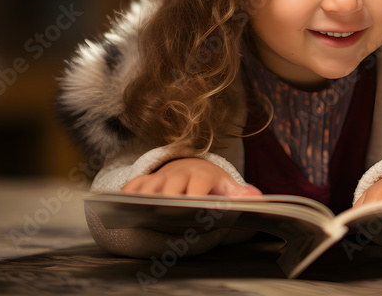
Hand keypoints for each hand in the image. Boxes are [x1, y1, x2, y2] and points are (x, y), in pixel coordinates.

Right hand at [122, 157, 262, 197]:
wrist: (193, 166)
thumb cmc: (212, 182)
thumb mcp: (227, 186)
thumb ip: (240, 194)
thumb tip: (258, 198)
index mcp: (201, 175)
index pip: (197, 185)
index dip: (195, 196)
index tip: (194, 206)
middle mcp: (178, 174)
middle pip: (169, 188)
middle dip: (168, 201)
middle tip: (166, 215)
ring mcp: (160, 178)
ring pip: (148, 187)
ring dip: (145, 199)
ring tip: (142, 211)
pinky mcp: (145, 181)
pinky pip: (133, 185)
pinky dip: (128, 194)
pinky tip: (124, 205)